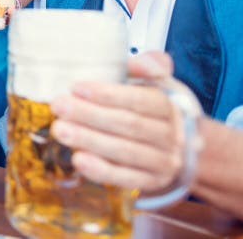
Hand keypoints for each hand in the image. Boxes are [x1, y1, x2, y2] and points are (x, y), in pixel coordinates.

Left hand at [50, 52, 184, 192]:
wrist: (186, 150)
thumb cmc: (159, 111)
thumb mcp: (160, 84)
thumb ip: (150, 66)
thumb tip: (137, 62)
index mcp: (171, 107)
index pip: (142, 100)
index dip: (108, 94)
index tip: (77, 87)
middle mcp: (171, 136)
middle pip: (129, 125)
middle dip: (89, 114)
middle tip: (59, 105)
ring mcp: (163, 162)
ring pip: (124, 152)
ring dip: (89, 140)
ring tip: (60, 129)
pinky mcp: (152, 183)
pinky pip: (126, 178)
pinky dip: (101, 170)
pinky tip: (78, 159)